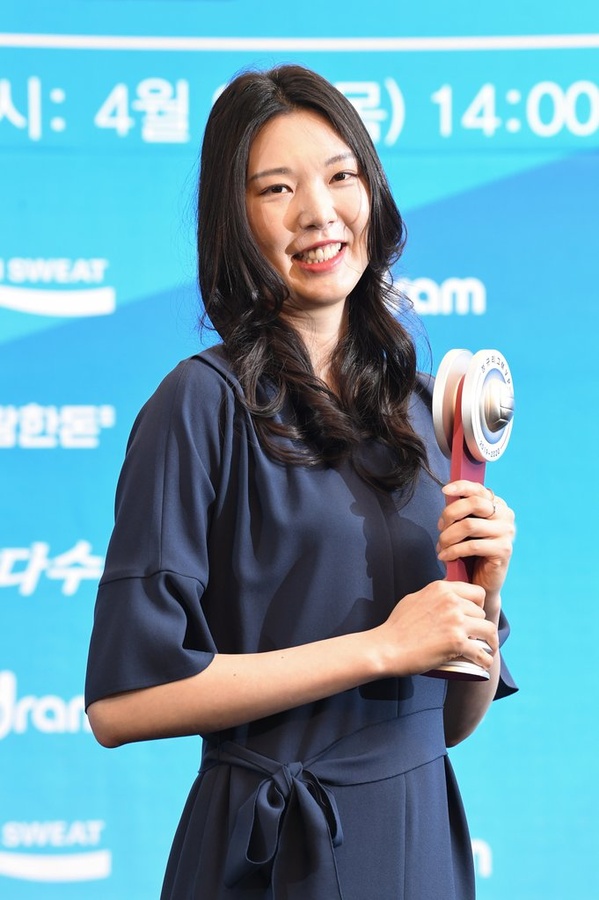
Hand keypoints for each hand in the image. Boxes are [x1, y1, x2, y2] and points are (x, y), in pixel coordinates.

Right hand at [378, 579, 498, 676]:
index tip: (475, 617)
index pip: (476, 592)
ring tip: (487, 649)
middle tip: (476, 637)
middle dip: (480, 625)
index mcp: (442, 588)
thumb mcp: (415, 599)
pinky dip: (486, 659)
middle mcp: (451, 601)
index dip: (478, 606)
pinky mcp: (457, 641)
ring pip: (488, 629)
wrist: (387, 647)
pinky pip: (482, 651)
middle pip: (482, 612)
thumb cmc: (397, 626)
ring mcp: (456, 621)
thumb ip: (434, 596)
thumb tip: (445, 598)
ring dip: (489, 641)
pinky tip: (484, 662)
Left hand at [436, 480, 514, 599]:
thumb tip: (447, 493)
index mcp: (498, 505)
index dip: (461, 486)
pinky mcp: (504, 550)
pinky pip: (472, 546)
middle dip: (450, 514)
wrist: (481, 582)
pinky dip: (453, 551)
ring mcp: (507, 532)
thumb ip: (461, 511)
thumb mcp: (465, 528)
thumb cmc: (470, 552)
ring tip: (441, 546)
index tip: (444, 491)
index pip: (479, 489)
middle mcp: (505, 515)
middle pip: (474, 504)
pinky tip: (444, 556)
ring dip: (448, 536)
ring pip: (469, 525)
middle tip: (440, 529)